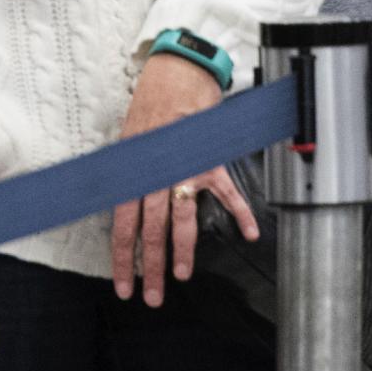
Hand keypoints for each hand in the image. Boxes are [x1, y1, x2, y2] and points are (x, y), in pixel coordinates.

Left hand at [110, 53, 255, 306]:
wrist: (175, 74)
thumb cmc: (149, 107)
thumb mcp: (127, 143)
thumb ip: (128, 177)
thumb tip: (121, 207)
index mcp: (133, 172)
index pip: (123, 225)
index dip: (123, 259)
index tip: (124, 285)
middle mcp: (157, 174)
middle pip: (151, 230)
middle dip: (152, 267)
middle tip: (152, 296)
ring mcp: (184, 169)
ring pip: (182, 218)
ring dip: (183, 250)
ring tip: (183, 276)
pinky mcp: (210, 160)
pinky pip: (227, 191)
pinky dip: (241, 212)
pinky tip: (250, 232)